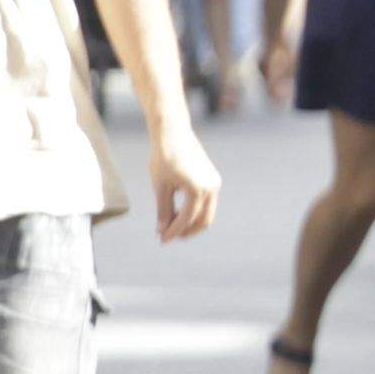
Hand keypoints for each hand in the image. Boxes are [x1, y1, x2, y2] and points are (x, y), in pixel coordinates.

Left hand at [149, 120, 221, 243]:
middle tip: (169, 237)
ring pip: (207, 213)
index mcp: (197, 189)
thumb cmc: (163, 158)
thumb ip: (163, 210)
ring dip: (192, 223)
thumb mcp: (160, 186)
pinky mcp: (213, 179)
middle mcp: (211, 188)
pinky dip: (195, 211)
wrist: (174, 133)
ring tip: (173, 227)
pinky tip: (179, 213)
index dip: (173, 232)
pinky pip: (207, 202)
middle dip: (186, 231)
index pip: (186, 219)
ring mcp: (215, 183)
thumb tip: (162, 230)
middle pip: (203, 220)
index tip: (162, 240)